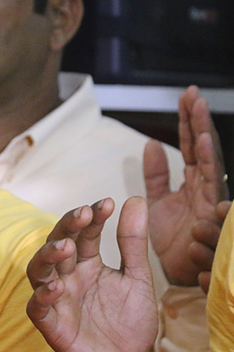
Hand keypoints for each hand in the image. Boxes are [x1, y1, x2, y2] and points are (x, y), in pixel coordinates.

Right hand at [26, 197, 157, 351]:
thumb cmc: (129, 322)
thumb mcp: (138, 278)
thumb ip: (133, 242)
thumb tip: (136, 199)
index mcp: (87, 263)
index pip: (85, 233)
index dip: (93, 217)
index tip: (106, 203)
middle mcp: (68, 276)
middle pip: (57, 243)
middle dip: (67, 227)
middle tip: (83, 214)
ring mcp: (57, 298)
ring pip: (39, 270)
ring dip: (48, 255)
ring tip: (65, 246)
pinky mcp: (51, 324)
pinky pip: (37, 307)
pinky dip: (42, 296)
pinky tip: (57, 286)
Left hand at [144, 85, 228, 285]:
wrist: (178, 271)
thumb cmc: (172, 237)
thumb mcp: (158, 200)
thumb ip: (157, 174)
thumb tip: (152, 144)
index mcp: (195, 182)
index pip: (192, 145)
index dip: (188, 121)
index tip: (186, 95)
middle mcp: (206, 190)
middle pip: (205, 152)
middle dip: (200, 126)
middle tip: (195, 98)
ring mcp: (210, 207)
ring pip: (214, 176)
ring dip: (210, 152)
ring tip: (202, 131)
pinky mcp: (210, 228)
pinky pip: (213, 209)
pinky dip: (211, 194)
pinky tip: (209, 171)